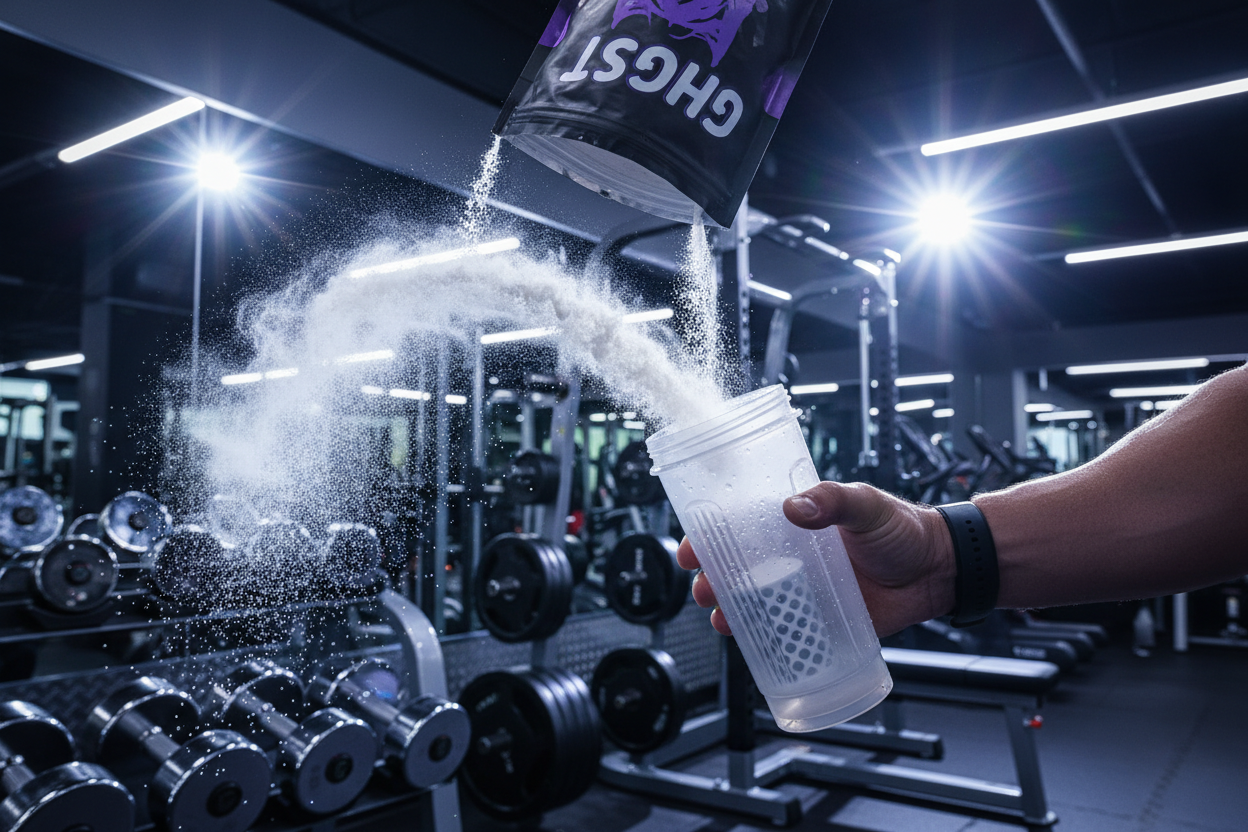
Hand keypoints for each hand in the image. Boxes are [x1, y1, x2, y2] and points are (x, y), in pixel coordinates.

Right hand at [677, 481, 955, 636]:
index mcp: (796, 524)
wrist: (940, 570)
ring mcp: (807, 593)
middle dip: (713, 580)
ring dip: (731, 612)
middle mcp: (794, 559)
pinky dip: (765, 641)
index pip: (742, 527)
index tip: (691, 546)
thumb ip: (832, 501)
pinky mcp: (824, 623)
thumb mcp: (866, 504)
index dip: (710, 536)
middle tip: (703, 588)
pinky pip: (787, 634)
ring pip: (755, 604)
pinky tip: (751, 645)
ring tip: (722, 619)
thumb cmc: (904, 529)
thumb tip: (793, 508)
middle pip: (739, 570)